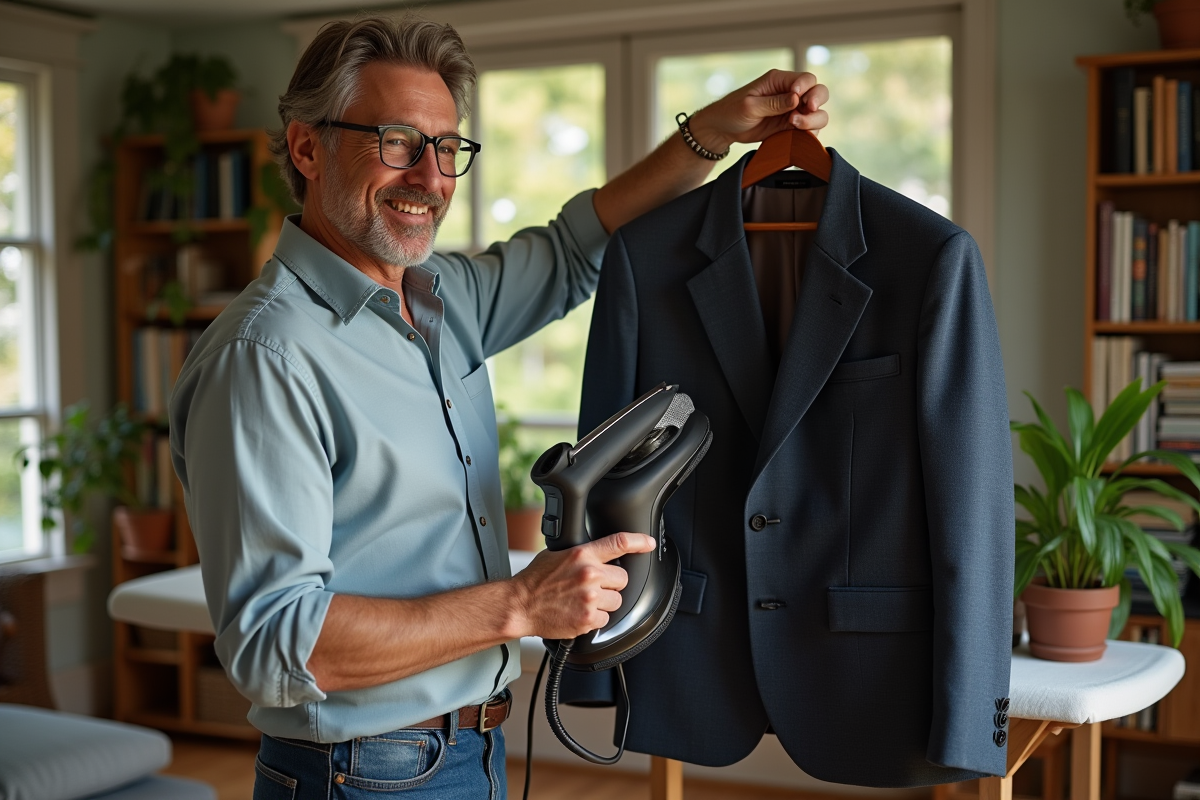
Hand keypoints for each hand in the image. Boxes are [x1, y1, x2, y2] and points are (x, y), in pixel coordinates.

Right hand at [510, 532, 656, 639]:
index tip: (649, 543)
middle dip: (611, 583)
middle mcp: (589, 574)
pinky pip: (606, 619)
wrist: (520, 605)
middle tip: (593, 586)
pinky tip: (579, 613)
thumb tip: (596, 554)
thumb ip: (580, 554)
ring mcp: (590, 598)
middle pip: (622, 578)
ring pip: (617, 600)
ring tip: (584, 601)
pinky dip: (596, 619)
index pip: (618, 543)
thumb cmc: (535, 581)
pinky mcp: (588, 619)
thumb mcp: (557, 555)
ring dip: (605, 603)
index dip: (639, 541)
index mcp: (582, 554)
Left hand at [688, 69, 828, 152]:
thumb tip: (796, 99)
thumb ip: (774, 103)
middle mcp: (790, 93)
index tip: (797, 100)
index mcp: (779, 81)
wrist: (724, 129)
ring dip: (812, 120)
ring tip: (794, 125)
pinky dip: (809, 133)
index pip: (806, 78)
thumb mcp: (750, 106)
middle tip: (806, 110)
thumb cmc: (732, 111)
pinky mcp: (791, 126)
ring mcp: (793, 110)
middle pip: (819, 92)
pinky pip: (810, 129)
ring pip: (818, 112)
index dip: (807, 88)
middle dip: (816, 101)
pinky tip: (796, 136)